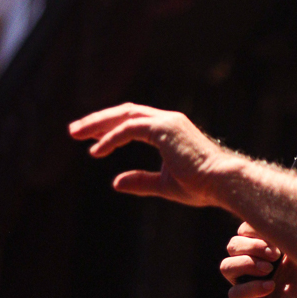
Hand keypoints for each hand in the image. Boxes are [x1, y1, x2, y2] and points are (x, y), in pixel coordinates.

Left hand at [68, 103, 230, 205]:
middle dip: (99, 120)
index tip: (91, 138)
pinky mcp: (163, 129)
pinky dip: (110, 138)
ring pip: (124, 115)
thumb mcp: (163, 185)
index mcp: (170, 130)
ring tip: (77, 134)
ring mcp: (166, 122)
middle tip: (75, 130)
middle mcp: (168, 120)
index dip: (110, 127)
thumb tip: (115, 182)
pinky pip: (128, 129)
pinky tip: (95, 152)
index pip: (134, 120)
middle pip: (126, 112)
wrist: (222, 183)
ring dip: (98, 123)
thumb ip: (140, 181)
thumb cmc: (201, 185)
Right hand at [221, 223, 296, 297]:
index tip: (279, 238)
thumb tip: (281, 210)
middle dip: (253, 246)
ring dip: (247, 264)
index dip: (255, 230)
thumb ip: (293, 232)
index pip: (243, 230)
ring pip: (226, 266)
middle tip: (276, 255)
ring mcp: (248, 284)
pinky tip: (271, 288)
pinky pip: (234, 294)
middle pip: (232, 245)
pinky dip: (251, 288)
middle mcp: (252, 264)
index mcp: (263, 247)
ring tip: (270, 271)